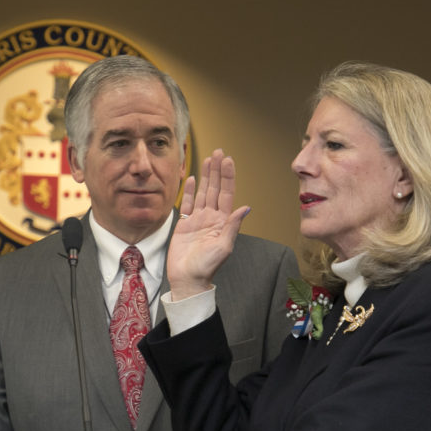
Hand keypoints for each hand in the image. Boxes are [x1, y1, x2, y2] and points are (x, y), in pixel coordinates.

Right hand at [168, 149, 249, 299]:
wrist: (188, 279)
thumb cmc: (207, 267)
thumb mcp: (224, 247)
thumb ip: (232, 226)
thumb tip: (246, 208)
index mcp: (223, 222)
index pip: (226, 194)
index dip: (227, 177)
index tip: (228, 160)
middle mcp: (211, 218)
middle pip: (215, 189)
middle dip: (217, 170)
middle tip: (218, 151)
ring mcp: (198, 220)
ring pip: (203, 193)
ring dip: (206, 176)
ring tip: (207, 159)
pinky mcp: (184, 224)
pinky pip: (188, 204)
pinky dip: (190, 191)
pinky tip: (193, 178)